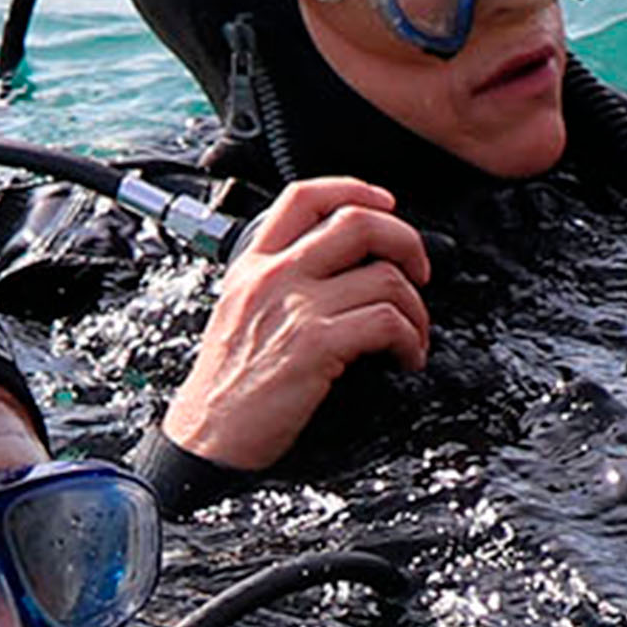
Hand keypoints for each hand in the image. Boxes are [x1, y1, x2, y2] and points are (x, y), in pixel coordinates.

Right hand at [159, 177, 434, 476]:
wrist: (208, 436)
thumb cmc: (226, 385)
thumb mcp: (239, 311)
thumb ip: (279, 281)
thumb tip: (342, 269)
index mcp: (253, 264)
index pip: (305, 196)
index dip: (356, 189)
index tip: (385, 205)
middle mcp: (274, 277)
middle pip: (358, 223)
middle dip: (406, 242)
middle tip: (419, 272)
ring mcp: (296, 309)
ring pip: (386, 278)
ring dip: (417, 309)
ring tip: (413, 335)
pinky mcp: (316, 345)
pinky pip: (387, 322)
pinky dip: (410, 341)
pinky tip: (405, 358)